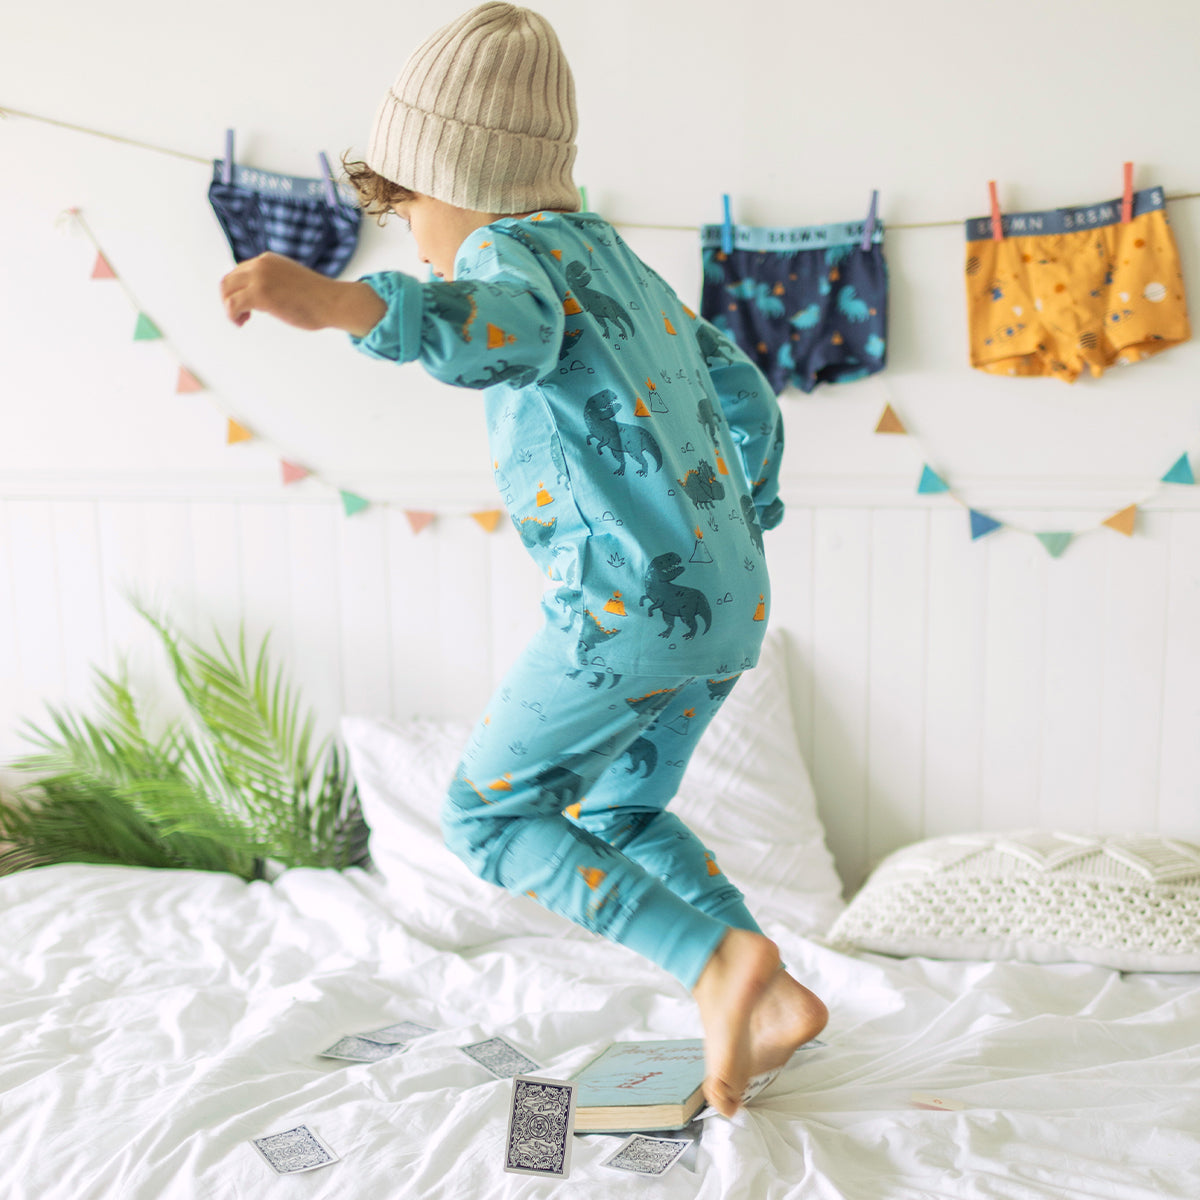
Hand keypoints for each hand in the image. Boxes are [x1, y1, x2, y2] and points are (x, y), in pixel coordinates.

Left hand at [219, 253, 383, 335]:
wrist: (334, 301)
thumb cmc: (320, 298)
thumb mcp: (291, 281)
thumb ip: (276, 283)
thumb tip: (268, 298)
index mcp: (268, 260)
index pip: (239, 272)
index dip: (238, 291)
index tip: (247, 308)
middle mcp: (261, 264)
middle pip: (228, 280)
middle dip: (229, 299)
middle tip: (242, 316)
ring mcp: (259, 278)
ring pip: (226, 291)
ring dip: (229, 308)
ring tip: (241, 321)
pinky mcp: (260, 294)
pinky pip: (232, 305)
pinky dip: (232, 316)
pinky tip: (242, 323)